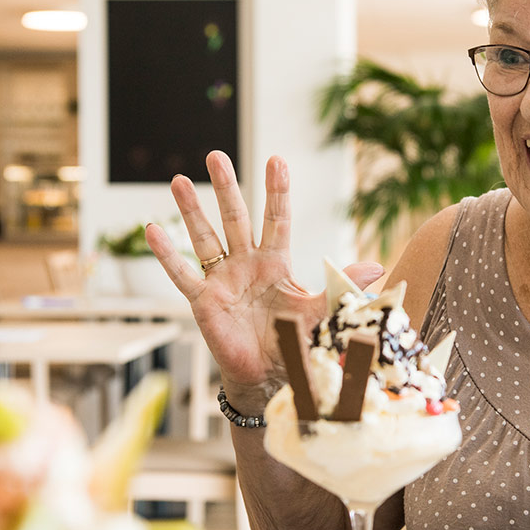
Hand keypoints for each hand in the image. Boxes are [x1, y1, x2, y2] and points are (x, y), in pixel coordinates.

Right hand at [145, 151, 382, 408]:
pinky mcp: (203, 301)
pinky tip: (152, 229)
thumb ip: (341, 287)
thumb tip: (377, 265)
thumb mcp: (321, 311)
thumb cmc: (294, 340)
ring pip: (204, 237)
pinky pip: (182, 274)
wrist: (269, 374)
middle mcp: (247, 263)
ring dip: (191, 210)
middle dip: (226, 187)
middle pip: (235, 218)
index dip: (276, 191)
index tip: (276, 159)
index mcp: (276, 262)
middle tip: (216, 155)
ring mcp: (222, 279)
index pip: (277, 219)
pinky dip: (167, 254)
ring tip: (178, 180)